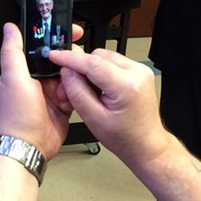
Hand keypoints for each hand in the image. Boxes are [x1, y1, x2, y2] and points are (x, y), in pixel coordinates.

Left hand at [0, 23, 78, 159]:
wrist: (28, 147)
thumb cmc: (16, 116)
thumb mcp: (14, 78)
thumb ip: (13, 51)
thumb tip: (10, 28)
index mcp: (24, 70)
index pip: (43, 46)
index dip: (57, 37)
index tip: (71, 32)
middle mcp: (37, 80)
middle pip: (61, 60)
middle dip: (70, 61)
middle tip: (73, 66)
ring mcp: (50, 93)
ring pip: (71, 76)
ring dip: (73, 81)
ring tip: (65, 91)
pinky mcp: (62, 106)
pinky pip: (76, 94)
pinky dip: (77, 96)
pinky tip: (70, 101)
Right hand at [47, 46, 168, 166]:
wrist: (146, 144)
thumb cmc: (125, 138)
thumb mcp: (93, 119)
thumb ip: (77, 92)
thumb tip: (66, 71)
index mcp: (127, 86)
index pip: (93, 63)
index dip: (70, 58)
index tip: (54, 56)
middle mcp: (137, 73)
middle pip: (98, 56)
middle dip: (80, 67)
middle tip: (69, 86)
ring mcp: (140, 70)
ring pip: (104, 56)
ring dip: (91, 69)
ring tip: (88, 91)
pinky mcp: (139, 71)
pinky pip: (113, 62)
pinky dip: (101, 71)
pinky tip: (99, 89)